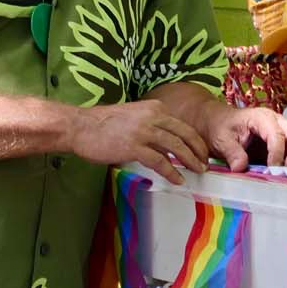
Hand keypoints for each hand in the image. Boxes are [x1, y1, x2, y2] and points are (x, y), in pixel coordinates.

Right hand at [69, 99, 209, 184]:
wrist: (81, 126)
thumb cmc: (104, 124)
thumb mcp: (134, 116)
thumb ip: (152, 125)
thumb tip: (166, 144)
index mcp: (155, 107)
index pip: (182, 124)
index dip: (194, 139)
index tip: (201, 151)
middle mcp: (153, 116)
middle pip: (185, 134)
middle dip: (198, 150)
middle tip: (205, 163)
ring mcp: (144, 131)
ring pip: (176, 147)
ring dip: (190, 161)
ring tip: (198, 172)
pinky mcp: (134, 147)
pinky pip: (160, 161)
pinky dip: (172, 172)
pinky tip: (178, 180)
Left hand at [200, 102, 286, 170]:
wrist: (220, 122)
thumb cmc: (221, 128)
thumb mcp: (221, 139)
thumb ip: (231, 152)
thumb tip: (241, 167)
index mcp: (261, 117)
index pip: (276, 133)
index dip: (277, 152)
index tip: (273, 170)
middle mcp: (277, 120)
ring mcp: (284, 128)